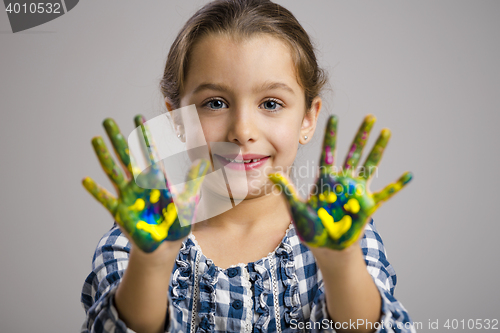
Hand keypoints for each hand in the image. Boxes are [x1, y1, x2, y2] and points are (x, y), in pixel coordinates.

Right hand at [82, 115, 208, 252]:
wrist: (165, 245)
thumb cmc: (177, 222)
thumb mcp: (189, 200)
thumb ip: (193, 181)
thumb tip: (203, 161)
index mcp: (156, 179)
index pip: (148, 152)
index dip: (143, 135)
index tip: (138, 117)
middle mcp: (139, 183)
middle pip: (126, 156)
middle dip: (117, 138)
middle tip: (107, 120)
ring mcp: (128, 196)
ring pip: (113, 171)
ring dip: (104, 156)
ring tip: (95, 139)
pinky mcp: (120, 212)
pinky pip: (106, 199)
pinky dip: (96, 191)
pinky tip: (86, 180)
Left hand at [269, 114, 411, 250]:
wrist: (326, 247)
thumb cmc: (311, 228)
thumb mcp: (296, 208)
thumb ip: (287, 190)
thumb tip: (270, 174)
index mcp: (326, 180)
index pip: (329, 152)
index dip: (332, 135)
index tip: (334, 117)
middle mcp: (343, 181)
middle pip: (354, 153)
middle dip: (361, 135)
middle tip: (369, 117)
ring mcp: (357, 192)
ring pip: (370, 166)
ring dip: (378, 149)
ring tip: (386, 132)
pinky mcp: (368, 205)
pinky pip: (385, 194)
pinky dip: (397, 185)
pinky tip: (408, 174)